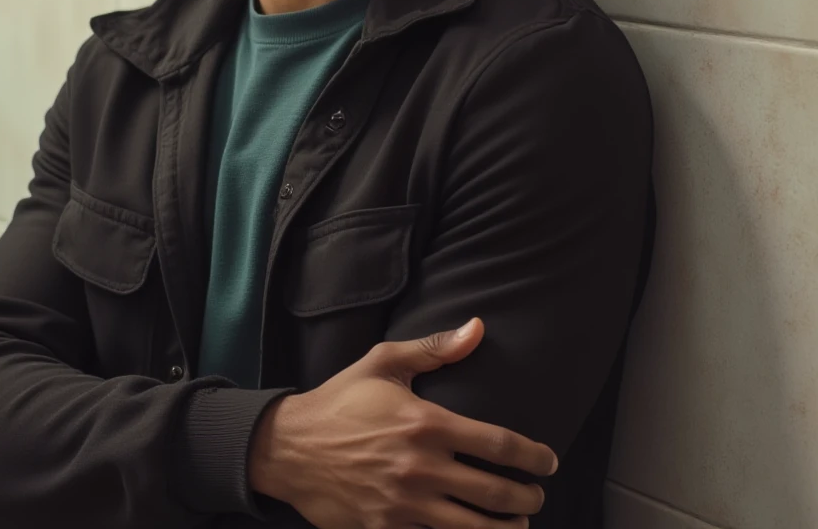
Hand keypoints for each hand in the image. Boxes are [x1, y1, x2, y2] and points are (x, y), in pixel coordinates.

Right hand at [248, 318, 555, 528]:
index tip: (548, 461)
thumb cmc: (340, 401)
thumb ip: (434, 348)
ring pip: (475, 528)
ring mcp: (405, 505)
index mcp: (426, 422)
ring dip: (506, 528)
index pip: (499, 444)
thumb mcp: (383, 363)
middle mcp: (421, 467)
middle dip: (528, 497)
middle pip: (496, 493)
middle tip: (537, 495)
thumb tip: (477, 328)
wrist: (289, 448)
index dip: (533, 456)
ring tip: (517, 522)